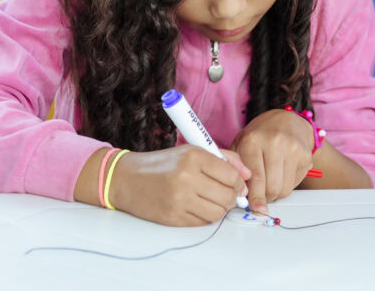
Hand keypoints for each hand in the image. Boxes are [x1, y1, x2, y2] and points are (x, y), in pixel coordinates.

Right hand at [108, 145, 250, 226]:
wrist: (126, 178)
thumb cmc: (161, 164)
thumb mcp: (191, 151)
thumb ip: (223, 159)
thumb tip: (247, 174)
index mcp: (193, 157)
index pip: (231, 175)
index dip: (238, 181)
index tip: (235, 183)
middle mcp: (187, 177)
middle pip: (227, 196)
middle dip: (231, 197)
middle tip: (225, 193)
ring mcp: (179, 200)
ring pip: (218, 212)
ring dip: (219, 208)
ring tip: (211, 200)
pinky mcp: (173, 217)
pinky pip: (202, 222)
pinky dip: (205, 216)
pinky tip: (197, 206)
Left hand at [230, 109, 313, 214]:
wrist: (285, 120)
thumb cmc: (259, 135)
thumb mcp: (240, 144)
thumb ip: (236, 167)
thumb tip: (237, 193)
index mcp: (253, 140)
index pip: (255, 177)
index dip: (255, 197)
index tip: (255, 209)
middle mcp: (275, 143)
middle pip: (272, 186)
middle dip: (265, 197)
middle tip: (260, 195)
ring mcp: (293, 149)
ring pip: (285, 188)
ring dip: (276, 194)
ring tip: (269, 183)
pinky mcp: (306, 155)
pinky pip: (295, 183)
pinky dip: (286, 185)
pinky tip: (281, 174)